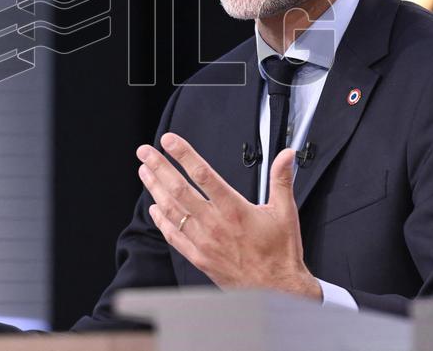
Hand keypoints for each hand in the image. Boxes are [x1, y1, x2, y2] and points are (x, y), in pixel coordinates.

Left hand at [136, 133, 320, 300]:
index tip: (169, 141)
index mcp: (234, 209)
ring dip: (155, 189)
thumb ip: (281, 179)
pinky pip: (173, 236)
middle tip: (145, 152)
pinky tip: (154, 208)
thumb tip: (287, 155)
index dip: (184, 154)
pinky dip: (161, 220)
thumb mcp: (285, 212)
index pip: (203, 174)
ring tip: (145, 171)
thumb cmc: (280, 253)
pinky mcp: (199, 257)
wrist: (276, 291)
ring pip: (172, 210)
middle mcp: (214, 224)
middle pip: (179, 189)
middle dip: (159, 167)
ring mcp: (203, 242)